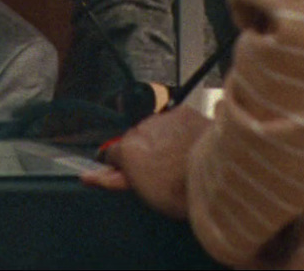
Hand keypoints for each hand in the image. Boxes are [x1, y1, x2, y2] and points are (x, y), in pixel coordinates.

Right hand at [80, 105, 209, 218]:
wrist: (217, 172)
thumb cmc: (178, 189)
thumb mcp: (142, 192)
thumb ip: (113, 180)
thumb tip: (87, 176)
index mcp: (127, 148)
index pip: (111, 152)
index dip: (119, 164)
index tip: (127, 172)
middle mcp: (141, 127)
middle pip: (136, 138)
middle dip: (145, 150)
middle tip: (162, 170)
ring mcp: (164, 118)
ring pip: (157, 127)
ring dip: (164, 138)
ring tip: (180, 157)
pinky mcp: (186, 112)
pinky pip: (178, 119)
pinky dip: (182, 129)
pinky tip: (192, 143)